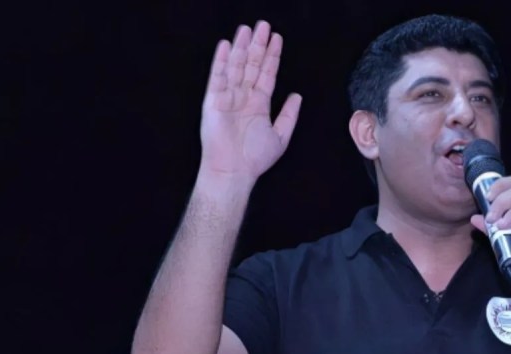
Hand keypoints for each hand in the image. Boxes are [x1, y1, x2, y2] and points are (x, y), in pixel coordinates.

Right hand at [199, 21, 301, 185]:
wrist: (235, 171)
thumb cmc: (255, 158)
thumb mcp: (281, 135)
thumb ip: (289, 114)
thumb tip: (297, 95)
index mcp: (259, 104)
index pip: (266, 74)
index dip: (272, 56)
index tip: (277, 38)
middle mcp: (243, 97)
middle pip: (251, 65)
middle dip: (257, 45)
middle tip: (263, 25)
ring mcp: (228, 97)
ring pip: (235, 67)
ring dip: (240, 47)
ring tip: (246, 29)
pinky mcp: (213, 101)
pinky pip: (217, 77)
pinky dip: (221, 61)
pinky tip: (225, 45)